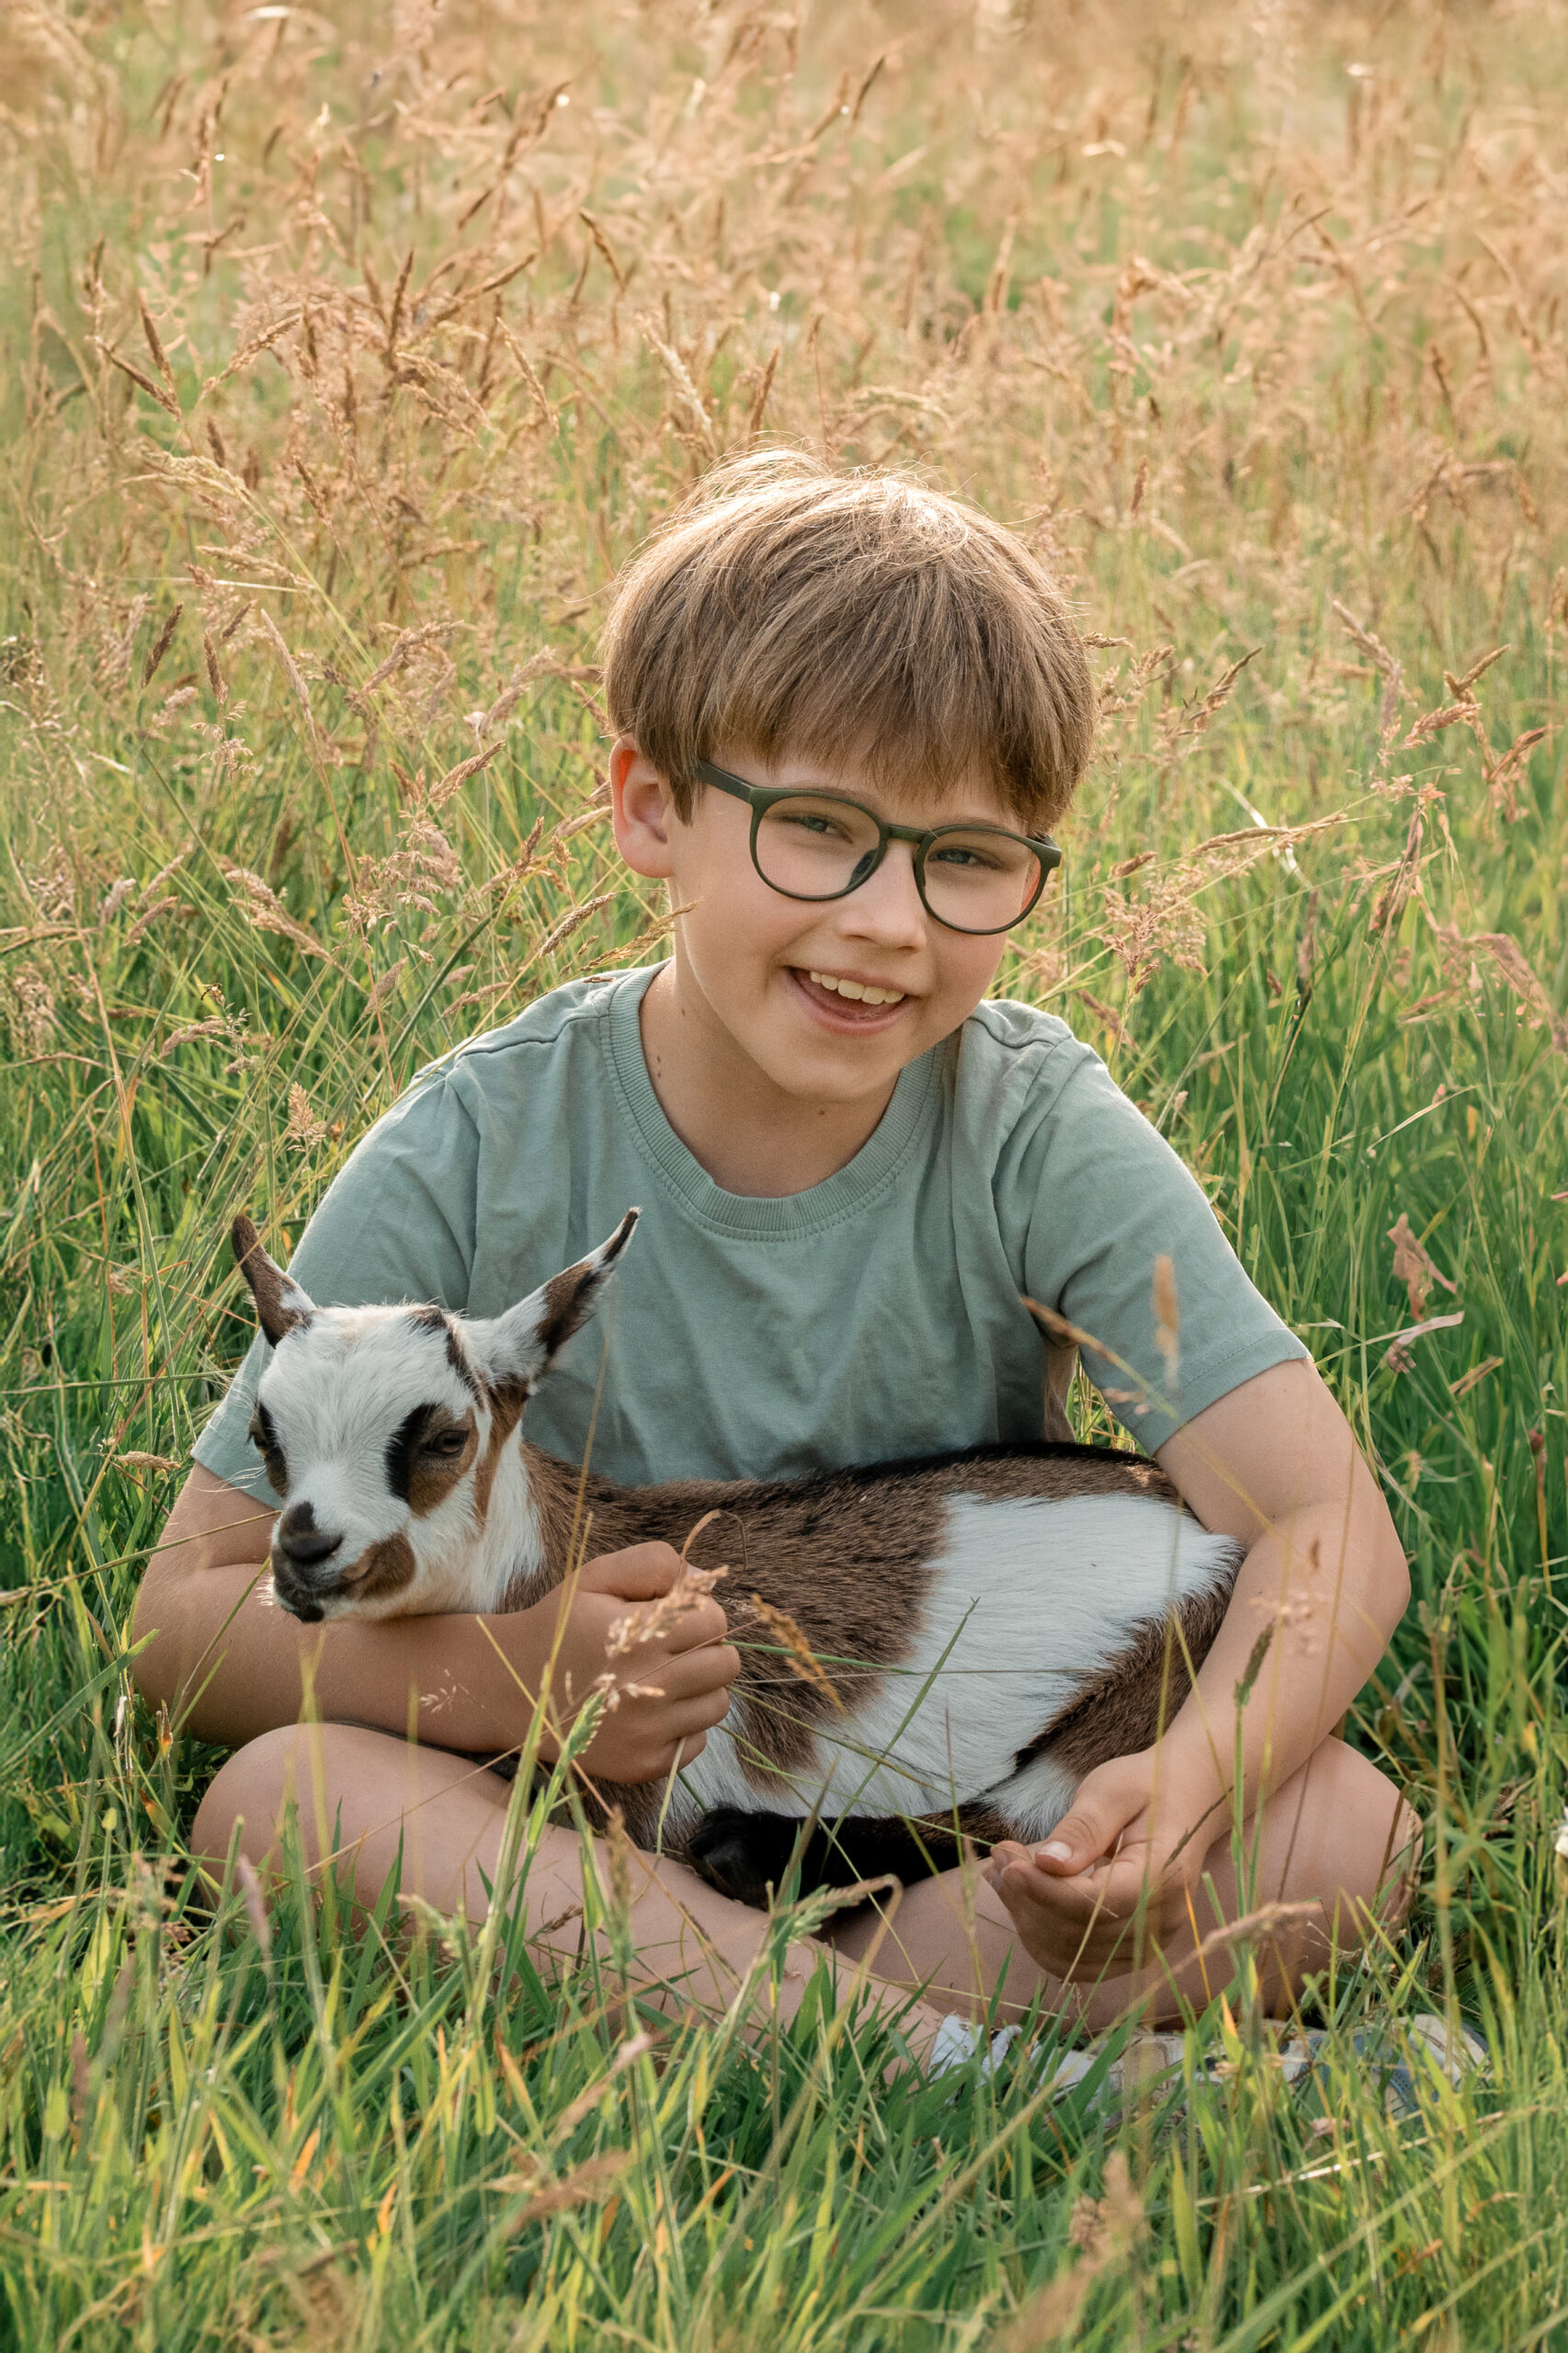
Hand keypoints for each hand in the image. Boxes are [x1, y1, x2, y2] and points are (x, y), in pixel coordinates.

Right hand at [521, 1544, 740, 1786]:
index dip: (700, 1614)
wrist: (509, 1690)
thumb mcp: (595, 1577)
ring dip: (700, 1688)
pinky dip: (684, 1726)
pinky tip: (651, 1711)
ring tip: (663, 1678)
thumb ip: (652, 1563)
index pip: (715, 1622)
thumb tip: (703, 1580)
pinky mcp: (642, 1765)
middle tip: (672, 1649)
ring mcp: (646, 1733)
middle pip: (726, 1665)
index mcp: (639, 1636)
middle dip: (707, 1649)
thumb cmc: (560, 1626)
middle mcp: (648, 1687)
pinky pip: (697, 1743)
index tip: (674, 1618)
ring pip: (718, 1704)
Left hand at [983, 1750, 1222, 1979]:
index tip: (1006, 1860)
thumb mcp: (1113, 1790)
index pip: (1094, 1905)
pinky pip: (1077, 1961)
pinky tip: (1022, 1895)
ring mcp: (1148, 1942)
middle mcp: (1161, 1920)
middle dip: (1026, 1899)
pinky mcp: (1131, 1950)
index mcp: (1163, 1876)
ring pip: (1070, 1956)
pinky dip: (1041, 1934)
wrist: (1187, 1803)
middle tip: (999, 1856)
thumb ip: (1083, 1828)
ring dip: (1026, 1918)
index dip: (1042, 1889)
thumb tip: (1047, 1863)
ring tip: (1003, 1872)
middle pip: (1077, 1935)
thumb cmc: (1148, 1788)